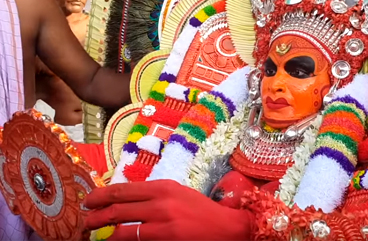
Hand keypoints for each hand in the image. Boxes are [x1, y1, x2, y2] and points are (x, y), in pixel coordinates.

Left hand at [85, 180, 252, 240]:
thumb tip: (124, 199)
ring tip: (95, 234)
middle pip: (117, 209)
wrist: (225, 228)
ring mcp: (162, 224)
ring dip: (104, 233)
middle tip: (86, 221)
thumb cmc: (201, 210)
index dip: (101, 196)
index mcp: (163, 187)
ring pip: (122, 230)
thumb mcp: (177, 193)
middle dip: (96, 217)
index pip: (122, 190)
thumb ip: (153, 194)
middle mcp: (160, 203)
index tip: (89, 201)